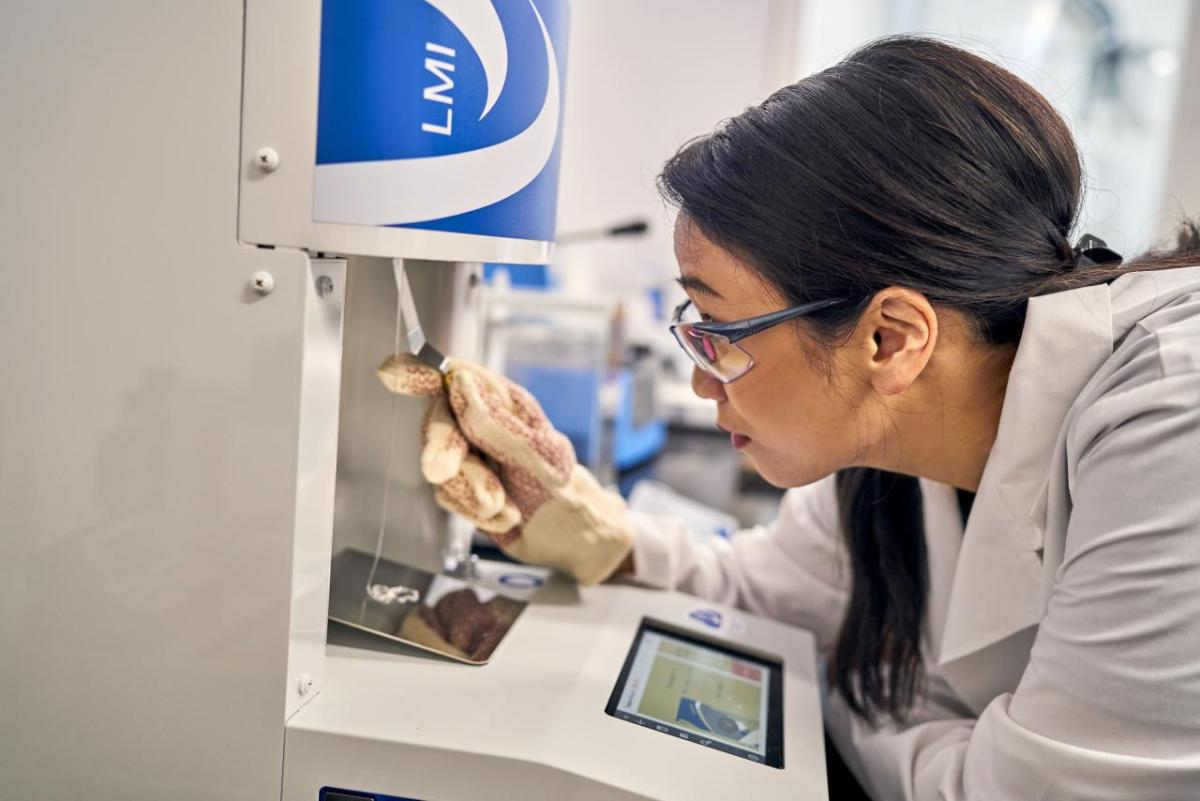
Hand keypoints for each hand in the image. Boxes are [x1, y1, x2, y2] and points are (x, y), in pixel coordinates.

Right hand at [378, 354, 633, 585]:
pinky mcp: (461, 487)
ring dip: (470, 491)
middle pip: (439, 425)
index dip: (424, 374)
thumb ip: (497, 423)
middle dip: (442, 451)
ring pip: (441, 467)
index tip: (394, 373)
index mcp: (504, 403)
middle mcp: (481, 424)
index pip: (458, 378)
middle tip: (440, 472)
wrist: (568, 536)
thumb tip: (460, 382)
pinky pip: (449, 496)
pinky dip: (475, 511)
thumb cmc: (562, 488)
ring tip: (503, 505)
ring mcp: (469, 456)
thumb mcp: (538, 456)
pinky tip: (506, 515)